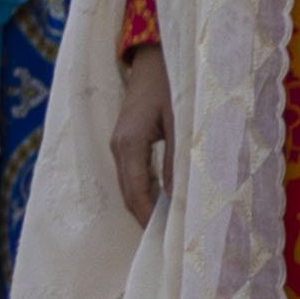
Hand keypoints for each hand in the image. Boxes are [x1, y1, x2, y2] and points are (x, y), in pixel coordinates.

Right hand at [110, 40, 171, 223]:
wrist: (155, 57)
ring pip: (131, 185)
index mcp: (128, 143)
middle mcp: (119, 147)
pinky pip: (135, 173)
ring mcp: (120, 144)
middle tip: (168, 241)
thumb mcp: (181, 119)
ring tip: (169, 227)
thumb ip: (179, 157)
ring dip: (146, 205)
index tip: (164, 237)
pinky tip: (165, 200)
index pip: (135, 191)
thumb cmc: (172, 84)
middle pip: (128, 193)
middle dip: (145, 217)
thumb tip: (179, 195)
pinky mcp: (128, 141)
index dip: (148, 216)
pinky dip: (148, 190)